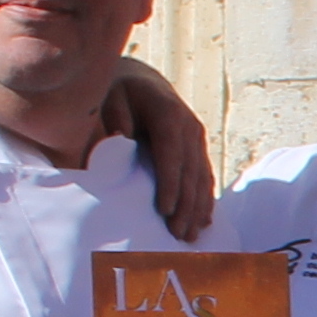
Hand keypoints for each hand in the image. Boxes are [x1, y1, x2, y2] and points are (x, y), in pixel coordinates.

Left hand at [100, 57, 219, 238]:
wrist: (140, 80)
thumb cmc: (119, 92)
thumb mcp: (111, 97)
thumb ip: (116, 117)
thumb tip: (119, 139)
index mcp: (169, 114)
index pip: (171, 156)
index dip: (170, 185)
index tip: (165, 211)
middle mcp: (189, 127)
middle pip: (190, 173)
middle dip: (186, 206)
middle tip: (178, 235)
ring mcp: (197, 138)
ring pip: (201, 178)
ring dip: (198, 209)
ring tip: (190, 236)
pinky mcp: (198, 148)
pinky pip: (204, 177)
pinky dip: (204, 200)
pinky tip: (204, 221)